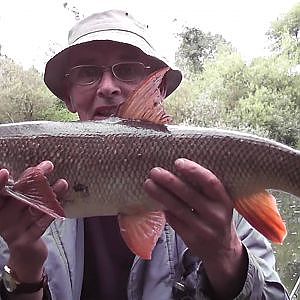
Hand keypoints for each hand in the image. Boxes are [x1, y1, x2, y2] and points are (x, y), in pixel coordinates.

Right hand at [0, 161, 67, 281]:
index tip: (3, 171)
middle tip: (47, 166)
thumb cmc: (23, 223)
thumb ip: (25, 190)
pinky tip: (60, 202)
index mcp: (0, 208)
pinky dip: (52, 211)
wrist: (26, 255)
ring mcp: (14, 230)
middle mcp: (3, 218)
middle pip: (18, 196)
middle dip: (34, 179)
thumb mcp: (20, 206)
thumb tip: (41, 168)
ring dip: (50, 193)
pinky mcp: (27, 240)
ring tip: (63, 182)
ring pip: (33, 207)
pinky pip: (42, 222)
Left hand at [144, 158, 246, 298]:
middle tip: (155, 171)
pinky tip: (155, 200)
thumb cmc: (215, 216)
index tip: (178, 162)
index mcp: (225, 201)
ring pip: (178, 209)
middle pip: (190, 195)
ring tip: (148, 184)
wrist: (222, 250)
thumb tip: (176, 168)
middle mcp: (216, 215)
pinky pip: (174, 221)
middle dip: (170, 181)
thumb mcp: (218, 202)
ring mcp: (204, 229)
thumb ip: (204, 189)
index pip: (210, 182)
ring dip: (161, 195)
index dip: (194, 171)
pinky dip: (164, 209)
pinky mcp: (192, 239)